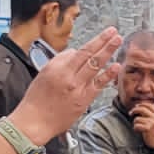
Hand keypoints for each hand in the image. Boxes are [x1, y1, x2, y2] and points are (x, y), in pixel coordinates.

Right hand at [12, 26, 121, 142]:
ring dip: (108, 52)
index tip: (105, 33)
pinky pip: (98, 85)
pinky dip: (108, 75)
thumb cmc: (36, 99)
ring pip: (96, 66)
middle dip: (104, 42)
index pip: (81, 50)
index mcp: (57, 68)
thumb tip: (75, 53)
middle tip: (114, 32)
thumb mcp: (44, 73)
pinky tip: (116, 66)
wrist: (35, 122)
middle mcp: (68, 76)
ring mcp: (78, 88)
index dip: (96, 40)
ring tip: (118, 42)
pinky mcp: (84, 100)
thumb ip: (60, 61)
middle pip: (90, 55)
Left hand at [131, 101, 153, 149]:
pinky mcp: (148, 128)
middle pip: (141, 109)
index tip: (136, 106)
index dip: (141, 104)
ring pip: (137, 119)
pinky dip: (135, 129)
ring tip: (138, 127)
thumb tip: (141, 105)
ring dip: (135, 123)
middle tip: (130, 113)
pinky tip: (138, 131)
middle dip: (134, 110)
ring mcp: (152, 123)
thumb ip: (151, 113)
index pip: (149, 105)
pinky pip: (136, 125)